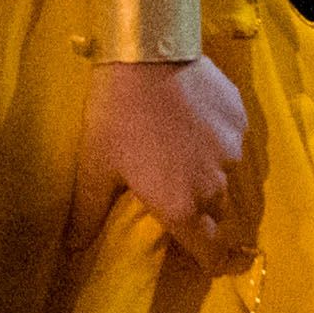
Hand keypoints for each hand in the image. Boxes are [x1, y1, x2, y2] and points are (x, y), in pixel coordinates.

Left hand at [80, 56, 252, 274]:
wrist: (146, 53)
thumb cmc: (114, 115)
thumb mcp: (94, 166)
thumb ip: (87, 212)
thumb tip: (72, 248)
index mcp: (183, 207)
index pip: (210, 253)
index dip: (205, 260)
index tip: (197, 255)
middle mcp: (216, 186)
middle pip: (218, 214)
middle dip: (202, 210)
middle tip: (176, 189)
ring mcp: (234, 150)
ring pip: (228, 175)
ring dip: (210, 172)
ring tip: (182, 149)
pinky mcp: (241, 117)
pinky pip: (234, 140)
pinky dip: (217, 139)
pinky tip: (193, 120)